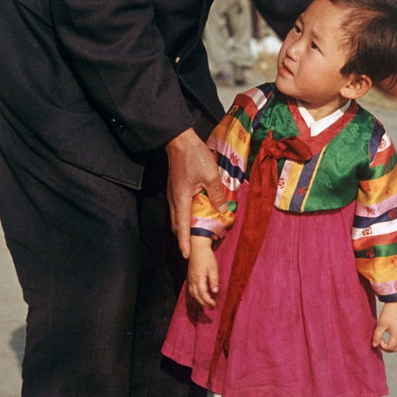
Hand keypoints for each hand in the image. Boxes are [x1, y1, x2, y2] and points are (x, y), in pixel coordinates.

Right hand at [166, 129, 226, 257]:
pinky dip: (185, 217)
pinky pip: (178, 208)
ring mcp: (173, 194)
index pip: (182, 227)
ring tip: (194, 236)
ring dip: (184, 228)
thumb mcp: (211, 176)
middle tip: (191, 249)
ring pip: (177, 217)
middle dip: (183, 238)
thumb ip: (216, 194)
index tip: (186, 256)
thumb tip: (222, 210)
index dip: (184, 243)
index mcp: (181, 200)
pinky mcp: (175, 189)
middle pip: (176, 225)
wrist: (180, 140)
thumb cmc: (194, 157)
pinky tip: (194, 216)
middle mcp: (174, 200)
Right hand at [187, 237, 219, 306]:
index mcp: (199, 278)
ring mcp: (190, 278)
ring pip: (192, 294)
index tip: (214, 305)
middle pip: (196, 296)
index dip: (208, 301)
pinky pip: (190, 290)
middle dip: (204, 303)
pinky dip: (195, 295)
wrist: (197, 247)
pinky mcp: (189, 277)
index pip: (203, 294)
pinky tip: (200, 296)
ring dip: (199, 301)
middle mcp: (192, 280)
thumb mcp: (213, 267)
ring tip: (206, 304)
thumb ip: (214, 280)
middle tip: (212, 307)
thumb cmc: (207, 256)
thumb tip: (215, 292)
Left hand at [373, 301, 396, 352]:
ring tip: (386, 341)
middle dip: (388, 348)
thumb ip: (377, 336)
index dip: (383, 346)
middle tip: (381, 341)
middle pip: (396, 349)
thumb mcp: (380, 324)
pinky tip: (392, 337)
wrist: (396, 302)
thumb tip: (374, 345)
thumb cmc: (388, 313)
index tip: (379, 339)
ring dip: (394, 346)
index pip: (391, 348)